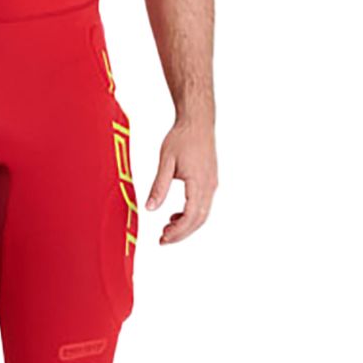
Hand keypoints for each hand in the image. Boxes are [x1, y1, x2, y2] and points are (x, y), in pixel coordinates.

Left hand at [143, 115, 216, 242]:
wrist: (197, 122)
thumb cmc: (182, 138)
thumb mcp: (166, 162)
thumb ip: (159, 186)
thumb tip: (150, 208)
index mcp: (199, 183)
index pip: (191, 216)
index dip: (178, 231)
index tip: (163, 237)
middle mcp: (209, 186)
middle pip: (199, 220)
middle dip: (181, 233)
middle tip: (163, 240)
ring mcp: (212, 184)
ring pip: (203, 214)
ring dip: (186, 226)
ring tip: (167, 230)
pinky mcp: (210, 181)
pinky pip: (203, 205)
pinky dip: (191, 215)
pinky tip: (176, 216)